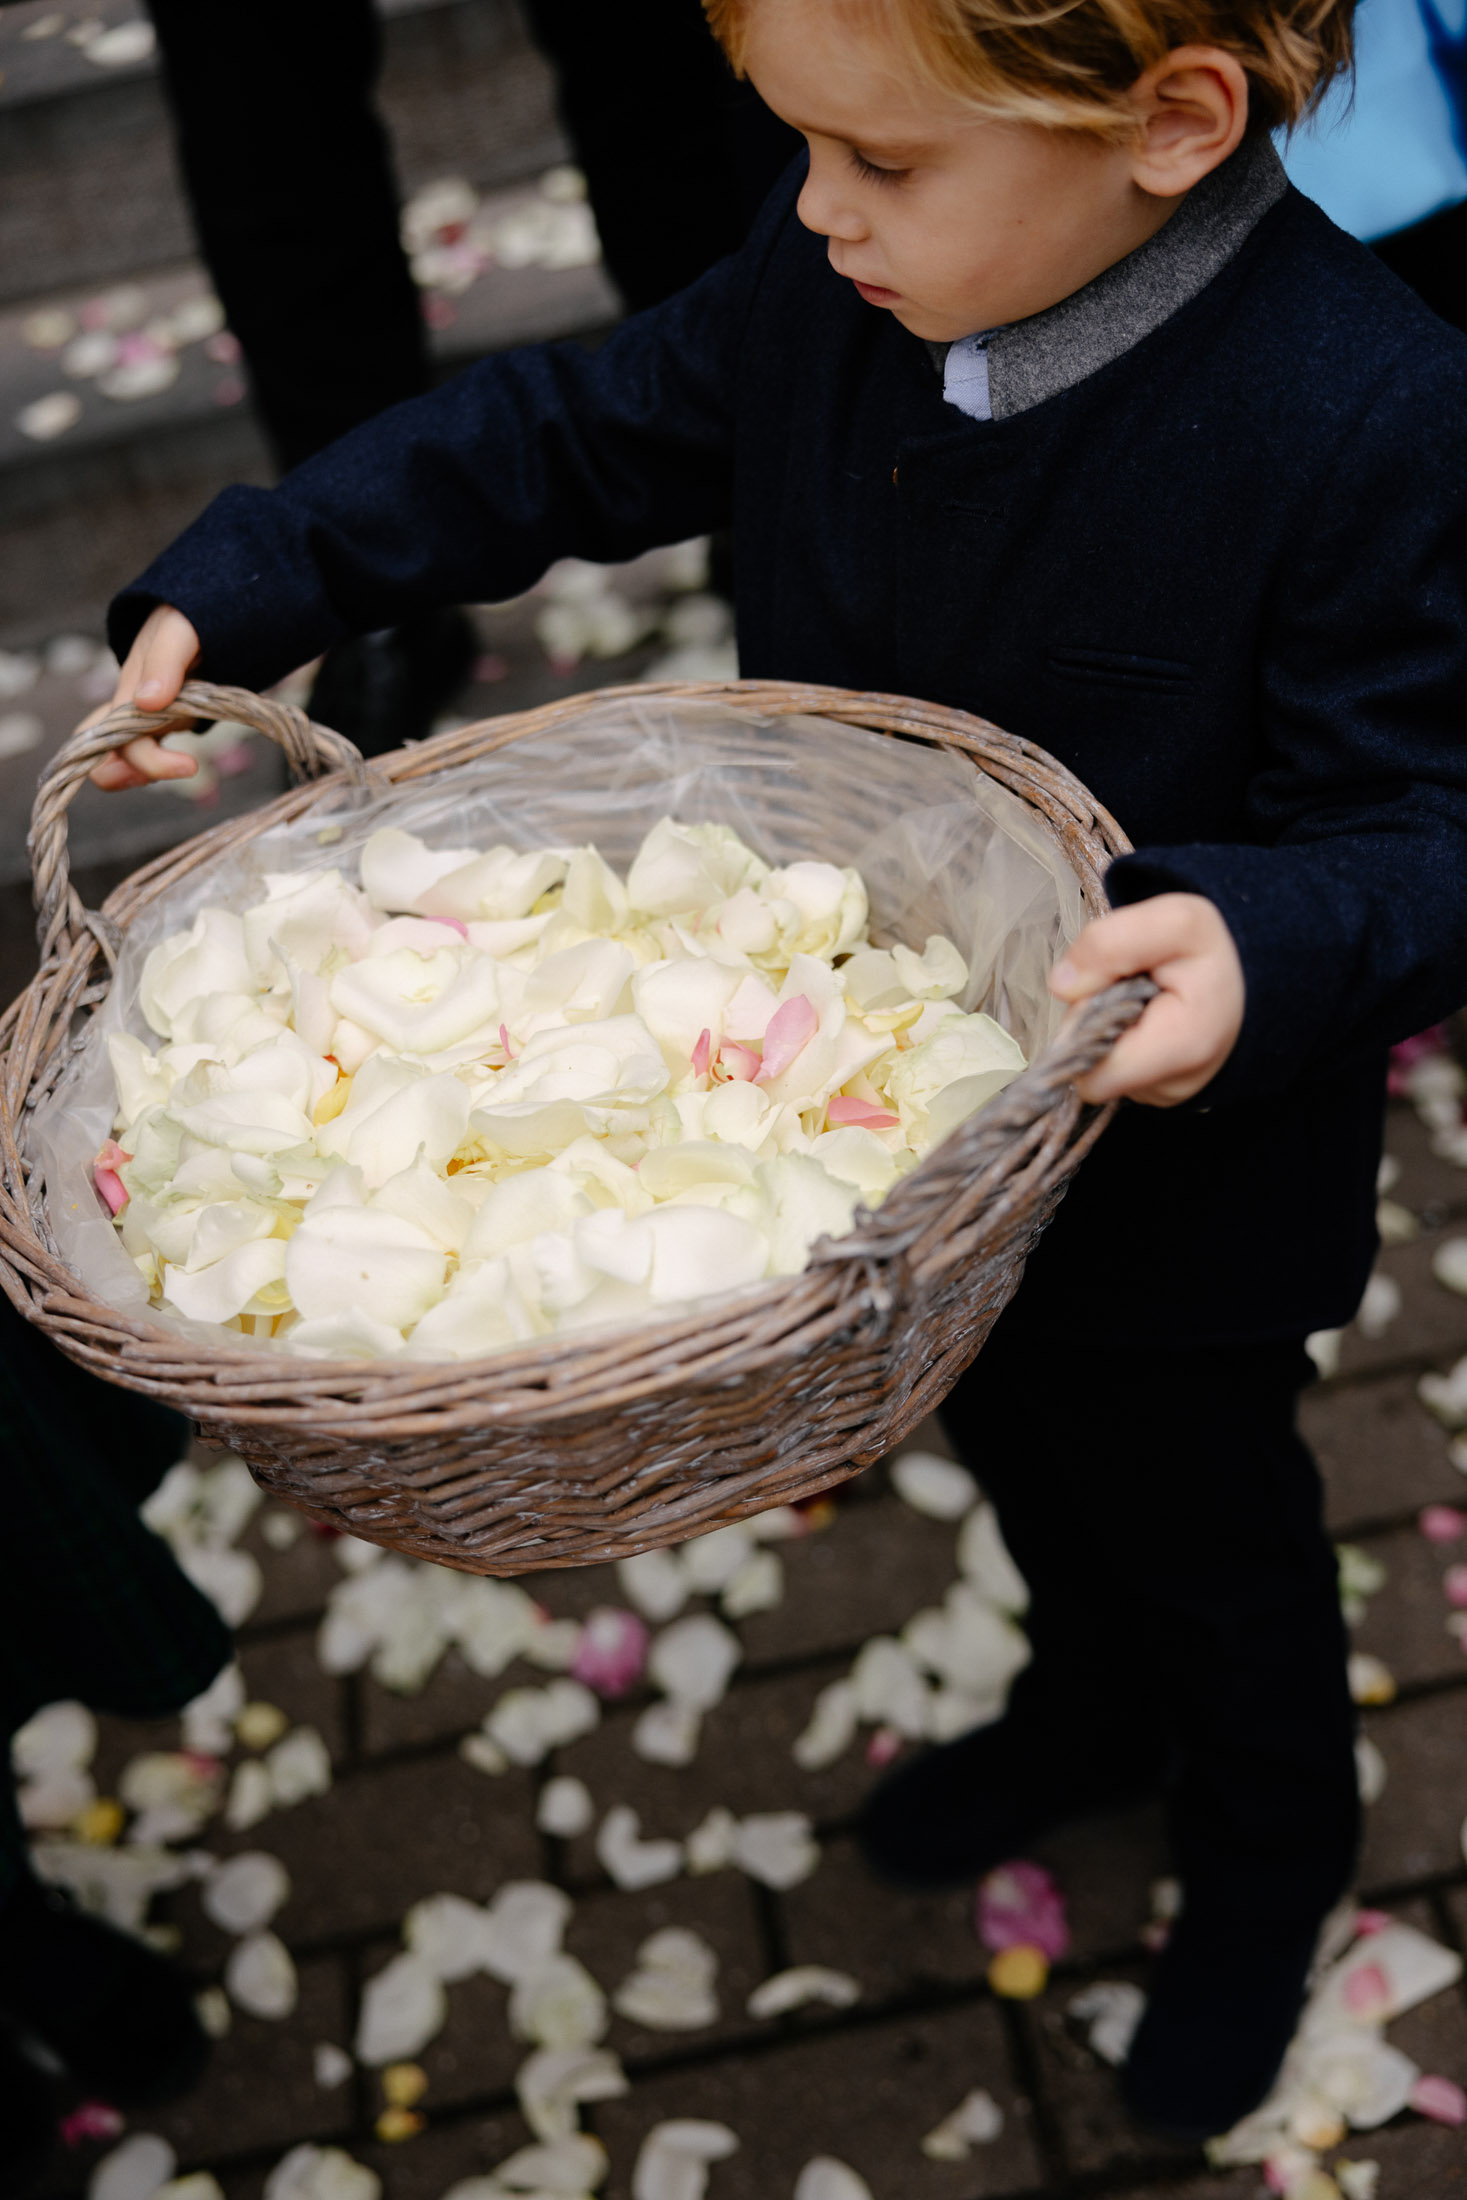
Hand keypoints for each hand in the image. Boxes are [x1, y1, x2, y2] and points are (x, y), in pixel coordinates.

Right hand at [85, 605, 202, 789]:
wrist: (193, 614)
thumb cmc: (183, 619)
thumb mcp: (177, 630)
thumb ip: (163, 661)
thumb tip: (146, 702)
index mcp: (126, 692)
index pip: (120, 743)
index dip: (151, 763)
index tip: (192, 764)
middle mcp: (127, 711)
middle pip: (101, 757)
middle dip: (128, 775)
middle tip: (179, 768)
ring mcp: (141, 719)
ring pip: (121, 760)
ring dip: (144, 772)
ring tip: (183, 765)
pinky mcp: (159, 723)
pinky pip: (146, 751)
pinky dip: (159, 763)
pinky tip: (184, 758)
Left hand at [1049, 892, 1244, 1105]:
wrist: (1252, 977)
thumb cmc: (1214, 950)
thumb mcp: (1174, 920)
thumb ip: (1111, 943)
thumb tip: (1061, 986)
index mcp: (1182, 1048)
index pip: (1092, 1076)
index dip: (1083, 1029)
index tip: (1110, 990)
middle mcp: (1173, 1087)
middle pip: (1090, 1067)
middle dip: (1095, 1020)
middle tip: (1133, 984)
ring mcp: (1165, 1095)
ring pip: (1101, 1066)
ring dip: (1108, 1027)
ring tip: (1147, 998)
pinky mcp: (1158, 1090)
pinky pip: (1118, 1069)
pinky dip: (1123, 1039)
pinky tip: (1150, 1016)